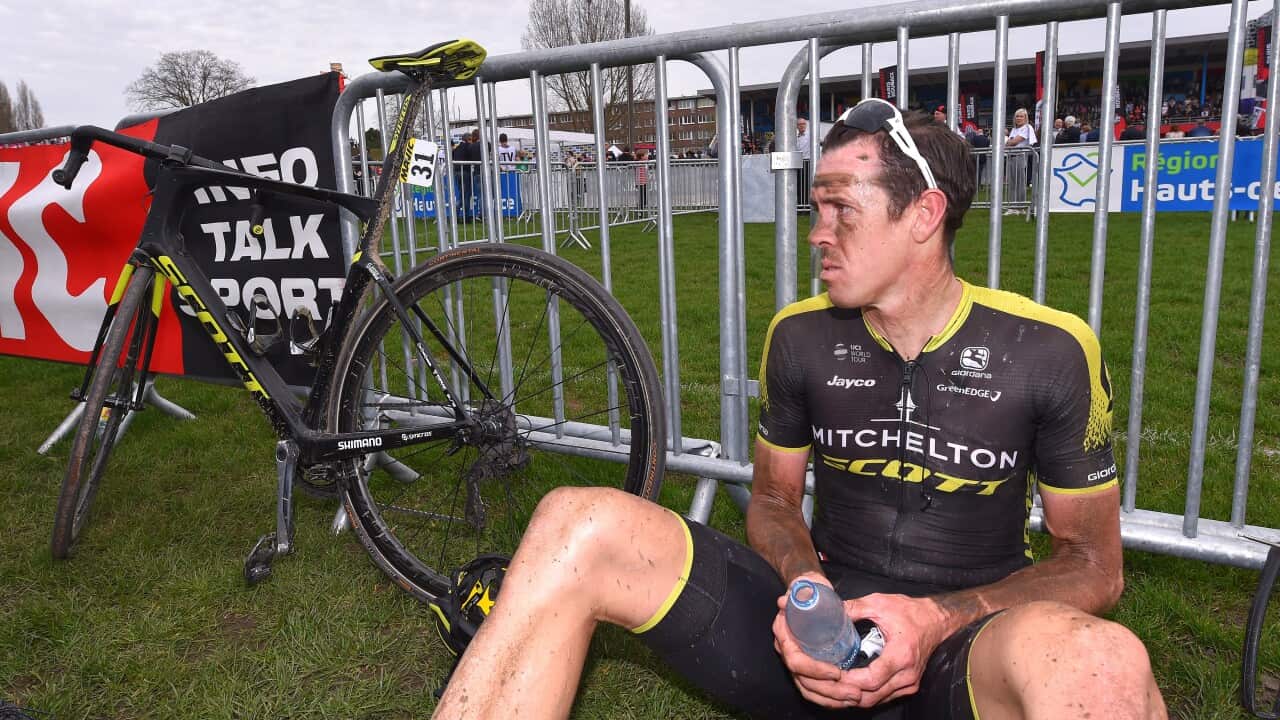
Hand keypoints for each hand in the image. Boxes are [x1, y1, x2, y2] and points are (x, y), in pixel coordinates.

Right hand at [772, 573, 862, 707]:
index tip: (837, 671)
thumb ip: (800, 589)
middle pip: (803, 680)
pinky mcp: (807, 668)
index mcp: (783, 632)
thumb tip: (784, 600)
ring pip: (809, 688)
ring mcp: (796, 660)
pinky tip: (846, 699)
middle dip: (829, 690)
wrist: (810, 591)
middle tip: (854, 691)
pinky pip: (814, 690)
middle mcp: (786, 649)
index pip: (794, 659)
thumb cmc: (811, 588)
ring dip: (832, 698)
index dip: (814, 669)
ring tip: (855, 697)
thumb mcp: (808, 585)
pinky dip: (829, 699)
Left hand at [835, 593, 950, 706]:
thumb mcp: (880, 603)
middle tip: (826, 683)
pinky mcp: (909, 686)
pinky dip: (866, 695)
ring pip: (876, 701)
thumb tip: (831, 610)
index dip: (848, 680)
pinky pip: (884, 697)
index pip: (871, 679)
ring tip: (834, 686)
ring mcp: (909, 683)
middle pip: (871, 696)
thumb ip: (854, 607)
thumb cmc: (910, 612)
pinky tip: (850, 687)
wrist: (934, 620)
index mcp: (901, 655)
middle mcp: (907, 674)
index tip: (831, 673)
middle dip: (846, 693)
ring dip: (854, 697)